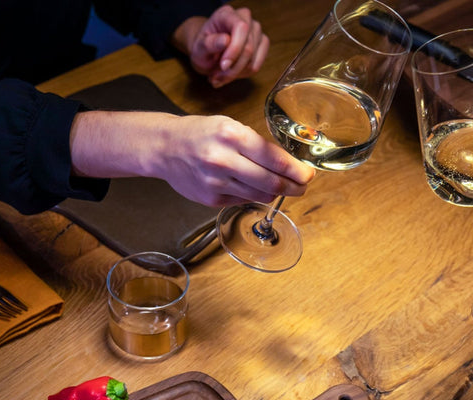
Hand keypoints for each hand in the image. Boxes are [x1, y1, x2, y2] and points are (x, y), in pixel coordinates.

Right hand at [69, 111, 313, 207]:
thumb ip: (257, 145)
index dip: (296, 170)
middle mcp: (223, 160)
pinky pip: (244, 200)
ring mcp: (216, 182)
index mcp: (231, 135)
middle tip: (303, 186)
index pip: (274, 158)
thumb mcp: (229, 126)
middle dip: (294, 187)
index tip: (308, 174)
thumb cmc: (201, 133)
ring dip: (276, 193)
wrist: (164, 148)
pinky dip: (254, 195)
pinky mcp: (211, 199)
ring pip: (260, 195)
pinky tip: (253, 187)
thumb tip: (288, 165)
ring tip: (282, 187)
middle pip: (272, 182)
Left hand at [174, 6, 268, 87]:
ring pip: (252, 61)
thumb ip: (210, 43)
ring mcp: (256, 31)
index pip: (241, 28)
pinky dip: (241, 75)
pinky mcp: (262, 44)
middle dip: (232, 68)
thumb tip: (226, 40)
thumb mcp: (199, 48)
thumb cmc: (202, 47)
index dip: (235, 49)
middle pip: (248, 48)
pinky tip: (229, 75)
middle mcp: (245, 19)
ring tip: (219, 76)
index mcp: (227, 14)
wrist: (207, 52)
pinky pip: (255, 66)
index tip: (223, 66)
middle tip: (215, 78)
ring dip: (234, 74)